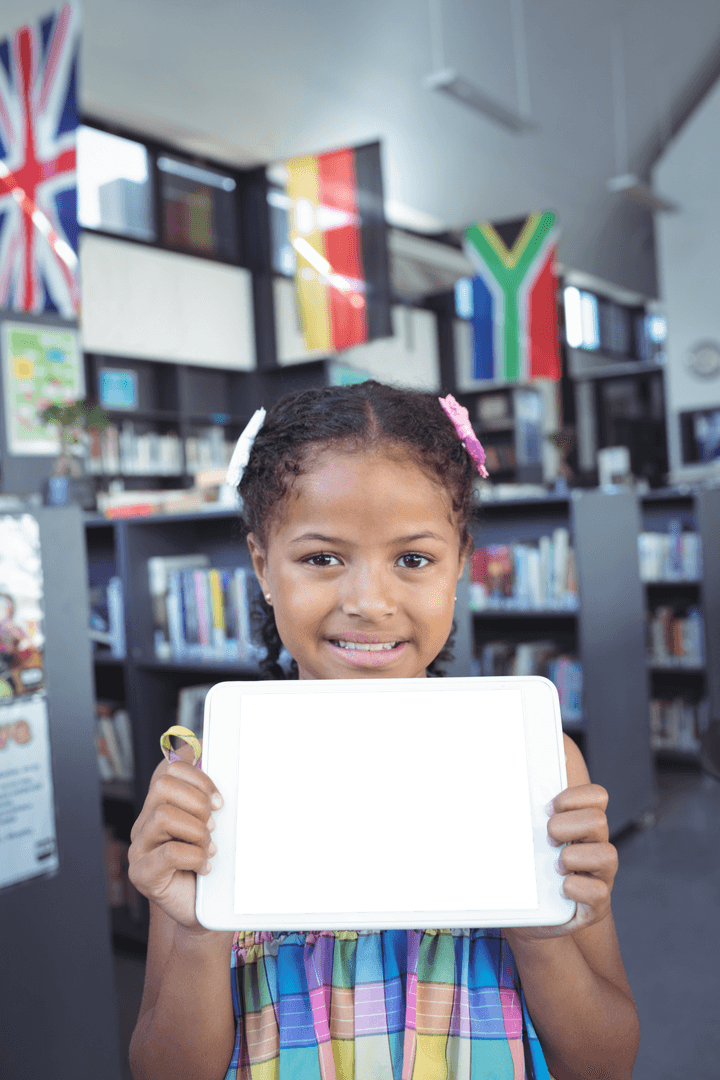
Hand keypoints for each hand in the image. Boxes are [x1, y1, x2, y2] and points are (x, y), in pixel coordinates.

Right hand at [128, 747, 222, 931]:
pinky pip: (169, 852)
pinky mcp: (141, 873)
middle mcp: (144, 824)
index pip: (170, 771)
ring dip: (196, 832)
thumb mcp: (212, 827)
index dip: (199, 779)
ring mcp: (138, 849)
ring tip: (208, 849)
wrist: (203, 910)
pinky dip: (195, 858)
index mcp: (160, 807)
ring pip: (163, 816)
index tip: (219, 801)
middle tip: (212, 826)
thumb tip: (230, 771)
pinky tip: (204, 867)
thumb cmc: (209, 865)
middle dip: (196, 803)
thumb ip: (211, 802)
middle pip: (161, 787)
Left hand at [504, 783, 617, 942]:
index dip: (573, 797)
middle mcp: (596, 847)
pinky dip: (574, 888)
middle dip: (565, 826)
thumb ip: (523, 819)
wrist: (530, 917)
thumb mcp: (524, 841)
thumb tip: (496, 792)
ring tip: (555, 867)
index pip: (597, 796)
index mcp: (582, 826)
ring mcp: (600, 876)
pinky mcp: (597, 905)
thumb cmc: (529, 872)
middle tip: (547, 839)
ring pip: (607, 854)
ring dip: (572, 857)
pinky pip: (599, 892)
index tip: (547, 809)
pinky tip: (560, 889)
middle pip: (598, 820)